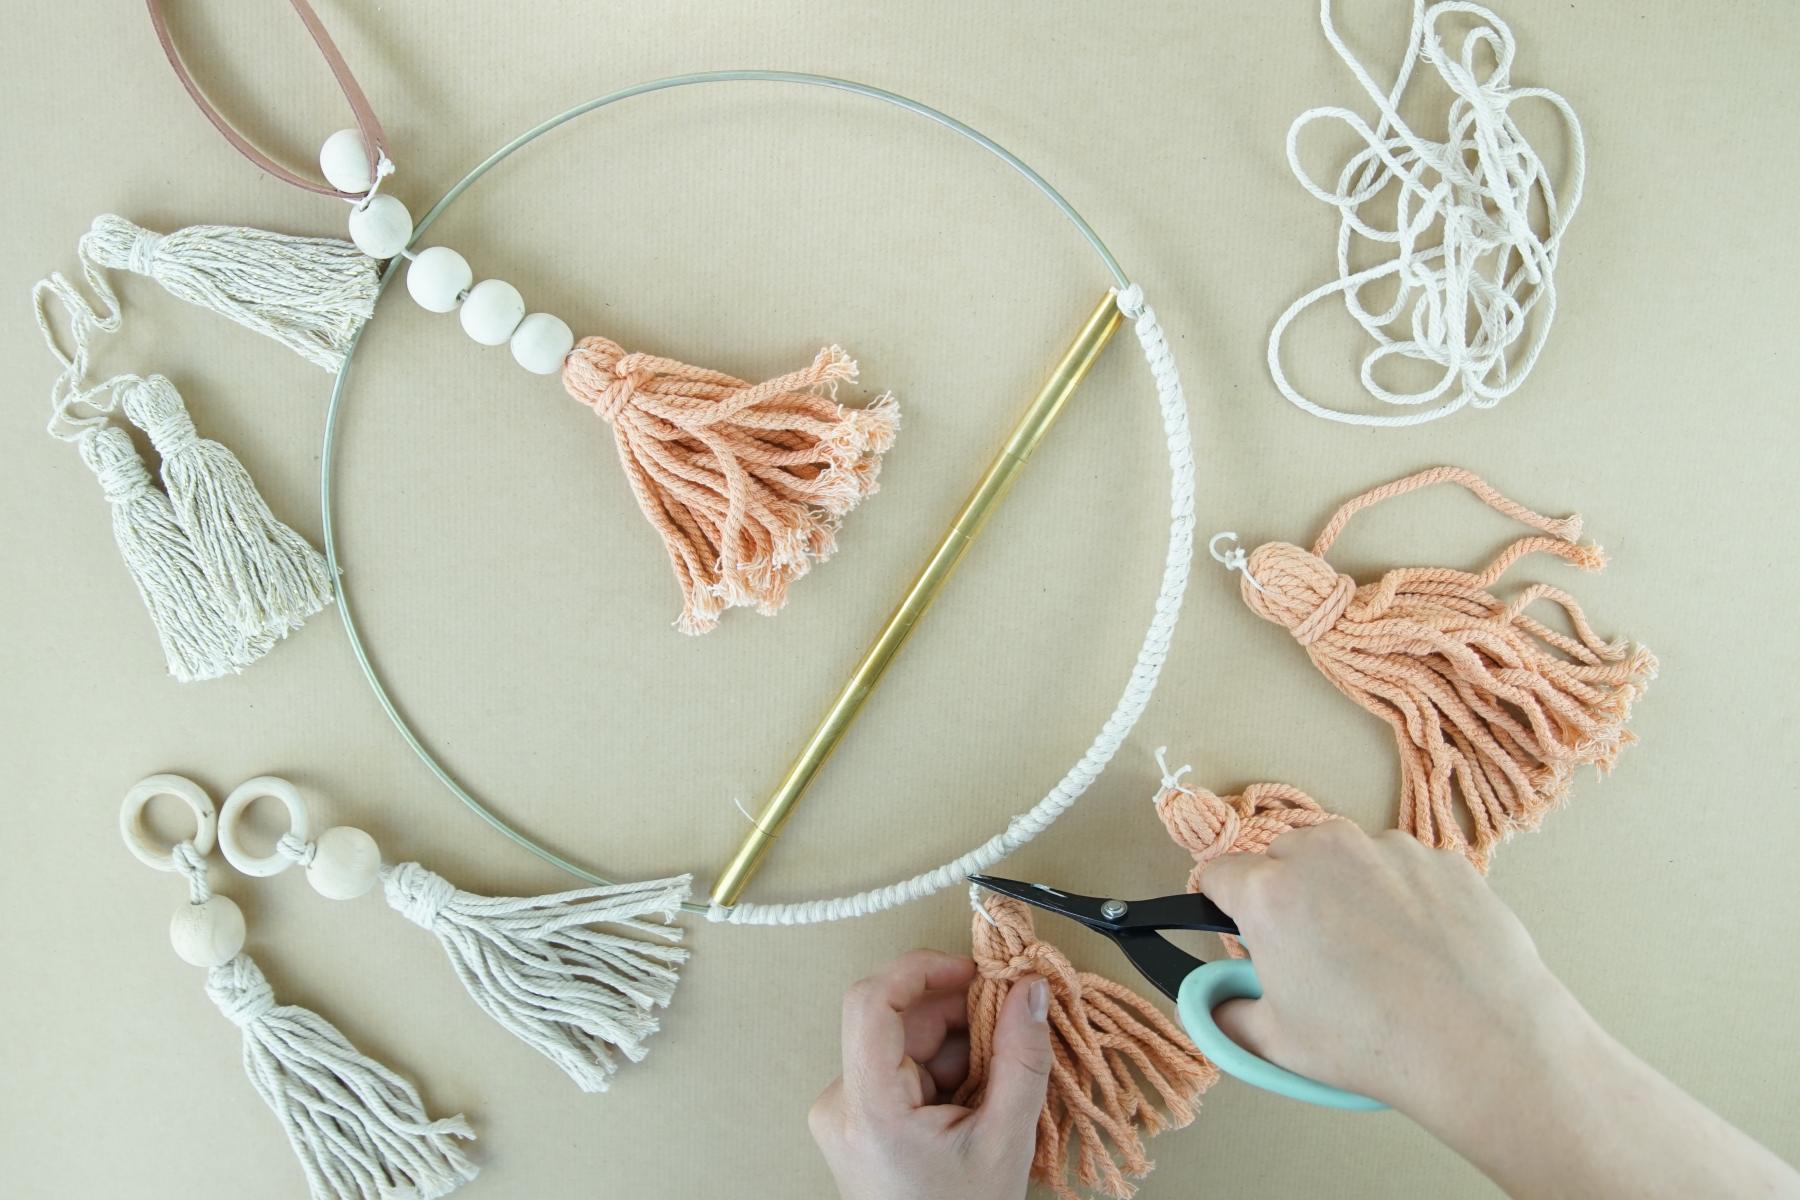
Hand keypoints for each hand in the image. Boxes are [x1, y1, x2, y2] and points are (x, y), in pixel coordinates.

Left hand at [809, 949, 1050, 1199]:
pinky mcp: (857, 1120)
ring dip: (958, 1048)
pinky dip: (945, 1073)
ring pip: (906, 1045)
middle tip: (1013, 1026)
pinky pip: (903, 1071)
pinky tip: (977, 1100)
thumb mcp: (1006, 1141)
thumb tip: (1031, 989)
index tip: (972, 968)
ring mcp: (845, 1113)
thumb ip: (1023, 1058)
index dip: (921, 969)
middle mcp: (841, 1104)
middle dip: (961, 1018)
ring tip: (999, 1083)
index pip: (871, 1002)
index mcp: (868, 1108)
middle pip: (900, 1023)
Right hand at [1197, 821, 1578, 1117]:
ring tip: (1377, 953)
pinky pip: (1403, 868)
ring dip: (1347, 889)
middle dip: (1287, 894)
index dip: (1225, 905)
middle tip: (1314, 951)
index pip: (1218, 873)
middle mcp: (1324, 852)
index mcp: (1269, 892)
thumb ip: (1226, 1015)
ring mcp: (1387, 848)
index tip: (1242, 928)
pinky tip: (1419, 946)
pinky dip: (1402, 895)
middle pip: (1282, 857)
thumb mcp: (1277, 1043)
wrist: (1483, 1042)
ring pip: (1346, 857)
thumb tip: (1214, 1004)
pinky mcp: (1440, 858)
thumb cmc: (1377, 1043)